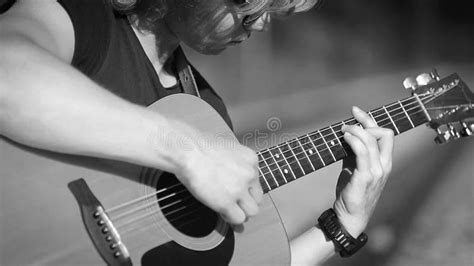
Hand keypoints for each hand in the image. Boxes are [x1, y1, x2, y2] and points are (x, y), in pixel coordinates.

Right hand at [172, 123, 262, 224]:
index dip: (246, 190)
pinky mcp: (226, 202)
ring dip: (241, 212)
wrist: (188, 150)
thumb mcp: (226, 148)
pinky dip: (230, 218)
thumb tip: (229, 173)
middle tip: (235, 203)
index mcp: (250, 159)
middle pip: (258, 198)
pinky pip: (238, 218)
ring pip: (252, 211)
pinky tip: (222, 212)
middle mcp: (249, 174)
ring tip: (229, 210)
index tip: (238, 192)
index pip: (256, 182)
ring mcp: (239, 189)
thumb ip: (234, 161)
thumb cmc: (198, 146)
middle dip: (246, 202)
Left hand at [333, 106, 393, 236]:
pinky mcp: (365, 177)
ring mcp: (376, 172)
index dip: (371, 121)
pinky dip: (353, 140)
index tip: (356, 113)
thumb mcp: (356, 169)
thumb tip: (346, 135)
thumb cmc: (352, 192)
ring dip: (355, 130)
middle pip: (383, 133)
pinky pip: (361, 152)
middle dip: (365, 122)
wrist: (350, 216)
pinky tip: (344, 138)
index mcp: (385, 163)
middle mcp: (384, 166)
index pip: (386, 134)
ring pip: (371, 140)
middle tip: (347, 124)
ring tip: (343, 130)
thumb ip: (355, 153)